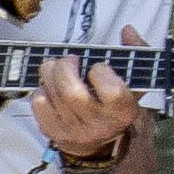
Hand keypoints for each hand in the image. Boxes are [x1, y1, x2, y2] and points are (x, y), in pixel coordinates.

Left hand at [30, 30, 143, 156]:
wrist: (101, 142)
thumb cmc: (115, 106)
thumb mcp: (133, 82)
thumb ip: (136, 53)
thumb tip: (127, 31)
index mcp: (122, 110)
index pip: (111, 91)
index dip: (100, 72)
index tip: (98, 67)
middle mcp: (97, 123)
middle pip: (72, 92)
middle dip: (65, 67)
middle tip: (69, 60)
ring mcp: (73, 129)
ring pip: (51, 94)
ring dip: (50, 72)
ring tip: (57, 67)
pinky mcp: (52, 131)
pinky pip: (38, 103)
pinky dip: (41, 88)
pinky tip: (51, 87)